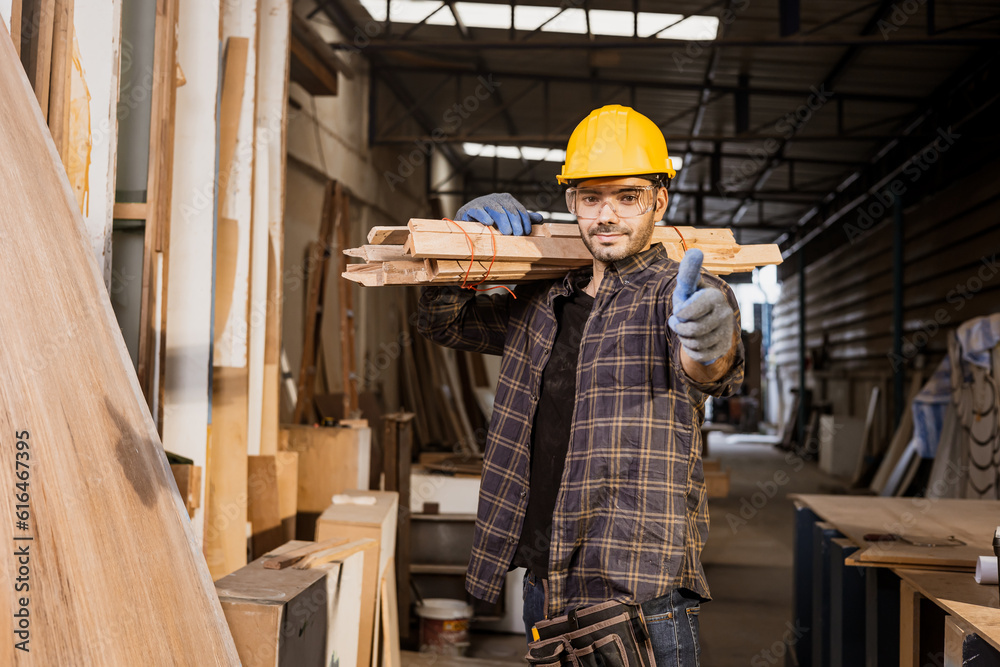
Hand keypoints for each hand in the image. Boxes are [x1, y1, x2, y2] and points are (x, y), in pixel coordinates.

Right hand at [455, 193, 542, 235]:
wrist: (467, 218)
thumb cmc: (490, 219)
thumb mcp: (508, 218)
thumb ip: (522, 218)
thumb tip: (540, 218)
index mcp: (506, 199)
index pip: (518, 209)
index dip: (524, 220)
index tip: (526, 232)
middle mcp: (495, 198)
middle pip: (509, 209)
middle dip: (515, 222)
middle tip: (518, 235)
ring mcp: (483, 202)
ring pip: (496, 210)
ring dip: (503, 221)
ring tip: (507, 233)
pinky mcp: (470, 208)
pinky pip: (479, 211)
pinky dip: (483, 216)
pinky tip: (489, 223)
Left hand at [668, 249, 734, 364]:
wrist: (705, 320)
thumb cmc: (692, 300)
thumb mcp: (687, 287)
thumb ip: (688, 273)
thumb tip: (695, 251)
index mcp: (714, 296)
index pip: (689, 310)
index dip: (680, 314)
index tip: (679, 311)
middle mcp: (725, 313)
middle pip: (691, 330)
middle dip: (679, 327)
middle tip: (678, 321)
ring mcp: (727, 331)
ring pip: (695, 343)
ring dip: (684, 338)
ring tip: (687, 328)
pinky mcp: (725, 347)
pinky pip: (700, 355)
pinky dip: (691, 350)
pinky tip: (694, 340)